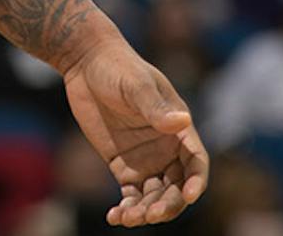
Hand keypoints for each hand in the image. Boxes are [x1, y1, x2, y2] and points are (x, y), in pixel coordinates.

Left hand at [63, 37, 208, 226]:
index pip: (196, 162)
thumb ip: (155, 108)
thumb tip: (182, 122)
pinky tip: (115, 217)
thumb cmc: (117, 66)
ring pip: (154, 196)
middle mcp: (167, 149)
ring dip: (145, 211)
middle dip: (167, 204)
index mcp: (179, 129)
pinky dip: (126, 209)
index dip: (197, 181)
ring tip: (128, 218)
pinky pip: (130, 195)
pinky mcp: (122, 166)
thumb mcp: (136, 85)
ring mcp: (145, 160)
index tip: (188, 196)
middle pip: (177, 187)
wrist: (85, 62)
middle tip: (150, 214)